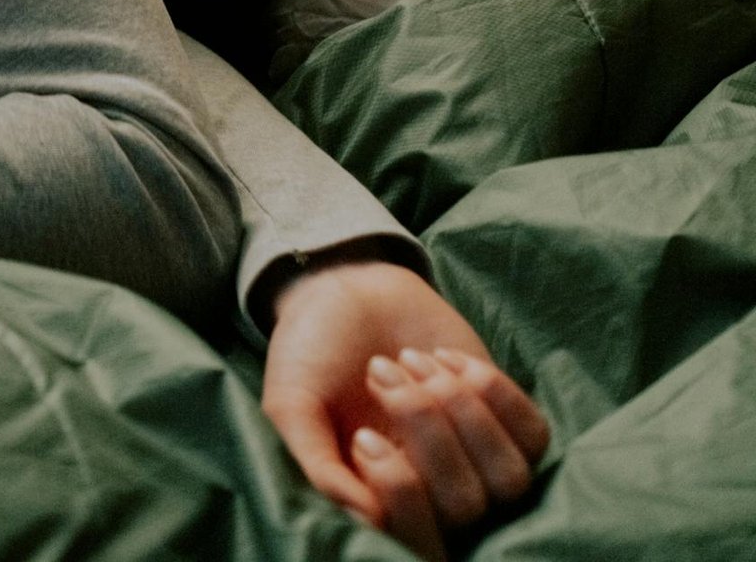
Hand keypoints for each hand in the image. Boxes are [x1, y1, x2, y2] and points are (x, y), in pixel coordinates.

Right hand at [262, 260, 547, 559]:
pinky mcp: (505, 418)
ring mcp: (475, 459)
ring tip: (413, 362)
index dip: (401, 493)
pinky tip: (445, 358)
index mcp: (382, 505)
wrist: (343, 289)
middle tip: (379, 374)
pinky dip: (494, 394)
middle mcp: (435, 495)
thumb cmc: (310, 353)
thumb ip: (319, 467)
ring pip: (509, 478)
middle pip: (466, 506)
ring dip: (461, 411)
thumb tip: (366, 519)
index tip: (363, 437)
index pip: (421, 546)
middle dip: (425, 430)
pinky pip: (533, 436)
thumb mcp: (292, 406)